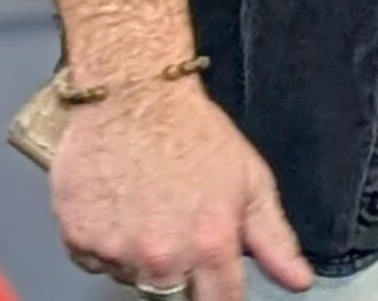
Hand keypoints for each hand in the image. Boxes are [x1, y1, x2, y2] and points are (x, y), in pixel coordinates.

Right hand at [51, 79, 311, 297]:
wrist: (133, 98)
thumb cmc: (195, 133)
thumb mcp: (251, 181)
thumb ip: (275, 240)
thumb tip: (299, 282)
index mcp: (209, 244)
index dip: (221, 297)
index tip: (218, 288)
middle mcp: (161, 256)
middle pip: (171, 295)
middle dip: (181, 272)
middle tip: (180, 227)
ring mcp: (116, 251)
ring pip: (132, 277)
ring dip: (142, 256)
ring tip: (150, 208)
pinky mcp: (78, 241)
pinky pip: (96, 262)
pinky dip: (107, 244)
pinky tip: (121, 207)